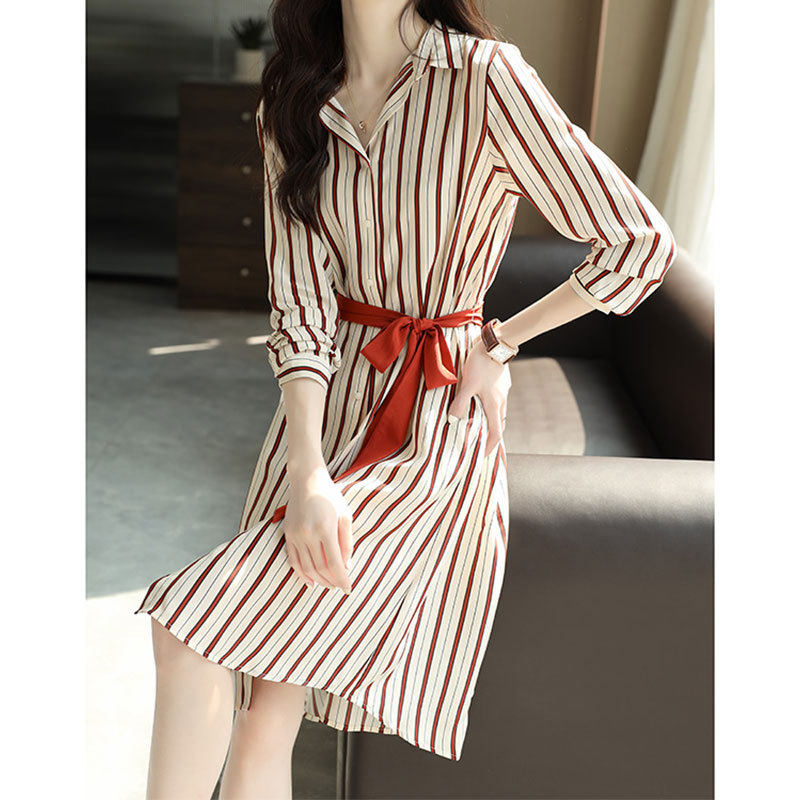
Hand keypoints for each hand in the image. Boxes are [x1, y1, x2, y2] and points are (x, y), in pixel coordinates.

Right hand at [283, 465, 352, 592]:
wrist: (306, 481)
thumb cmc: (330, 496)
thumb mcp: (345, 515)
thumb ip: (346, 542)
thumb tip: (347, 566)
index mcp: (325, 529)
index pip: (335, 563)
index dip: (342, 579)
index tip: (348, 588)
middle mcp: (308, 534)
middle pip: (320, 568)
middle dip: (331, 581)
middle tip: (339, 587)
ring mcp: (296, 535)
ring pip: (306, 567)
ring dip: (318, 580)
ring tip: (328, 585)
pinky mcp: (288, 534)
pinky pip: (293, 560)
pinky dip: (301, 574)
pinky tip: (310, 582)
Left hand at [447, 335, 511, 454]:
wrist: (496, 344)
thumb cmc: (481, 364)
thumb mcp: (467, 384)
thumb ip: (460, 403)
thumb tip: (453, 420)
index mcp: (494, 405)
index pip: (496, 432)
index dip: (491, 446)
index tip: (484, 455)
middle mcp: (501, 400)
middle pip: (499, 424)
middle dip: (492, 436)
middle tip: (482, 442)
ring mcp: (503, 391)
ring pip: (499, 411)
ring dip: (491, 420)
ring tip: (480, 424)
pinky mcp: (502, 382)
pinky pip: (497, 400)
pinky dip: (491, 407)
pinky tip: (481, 401)